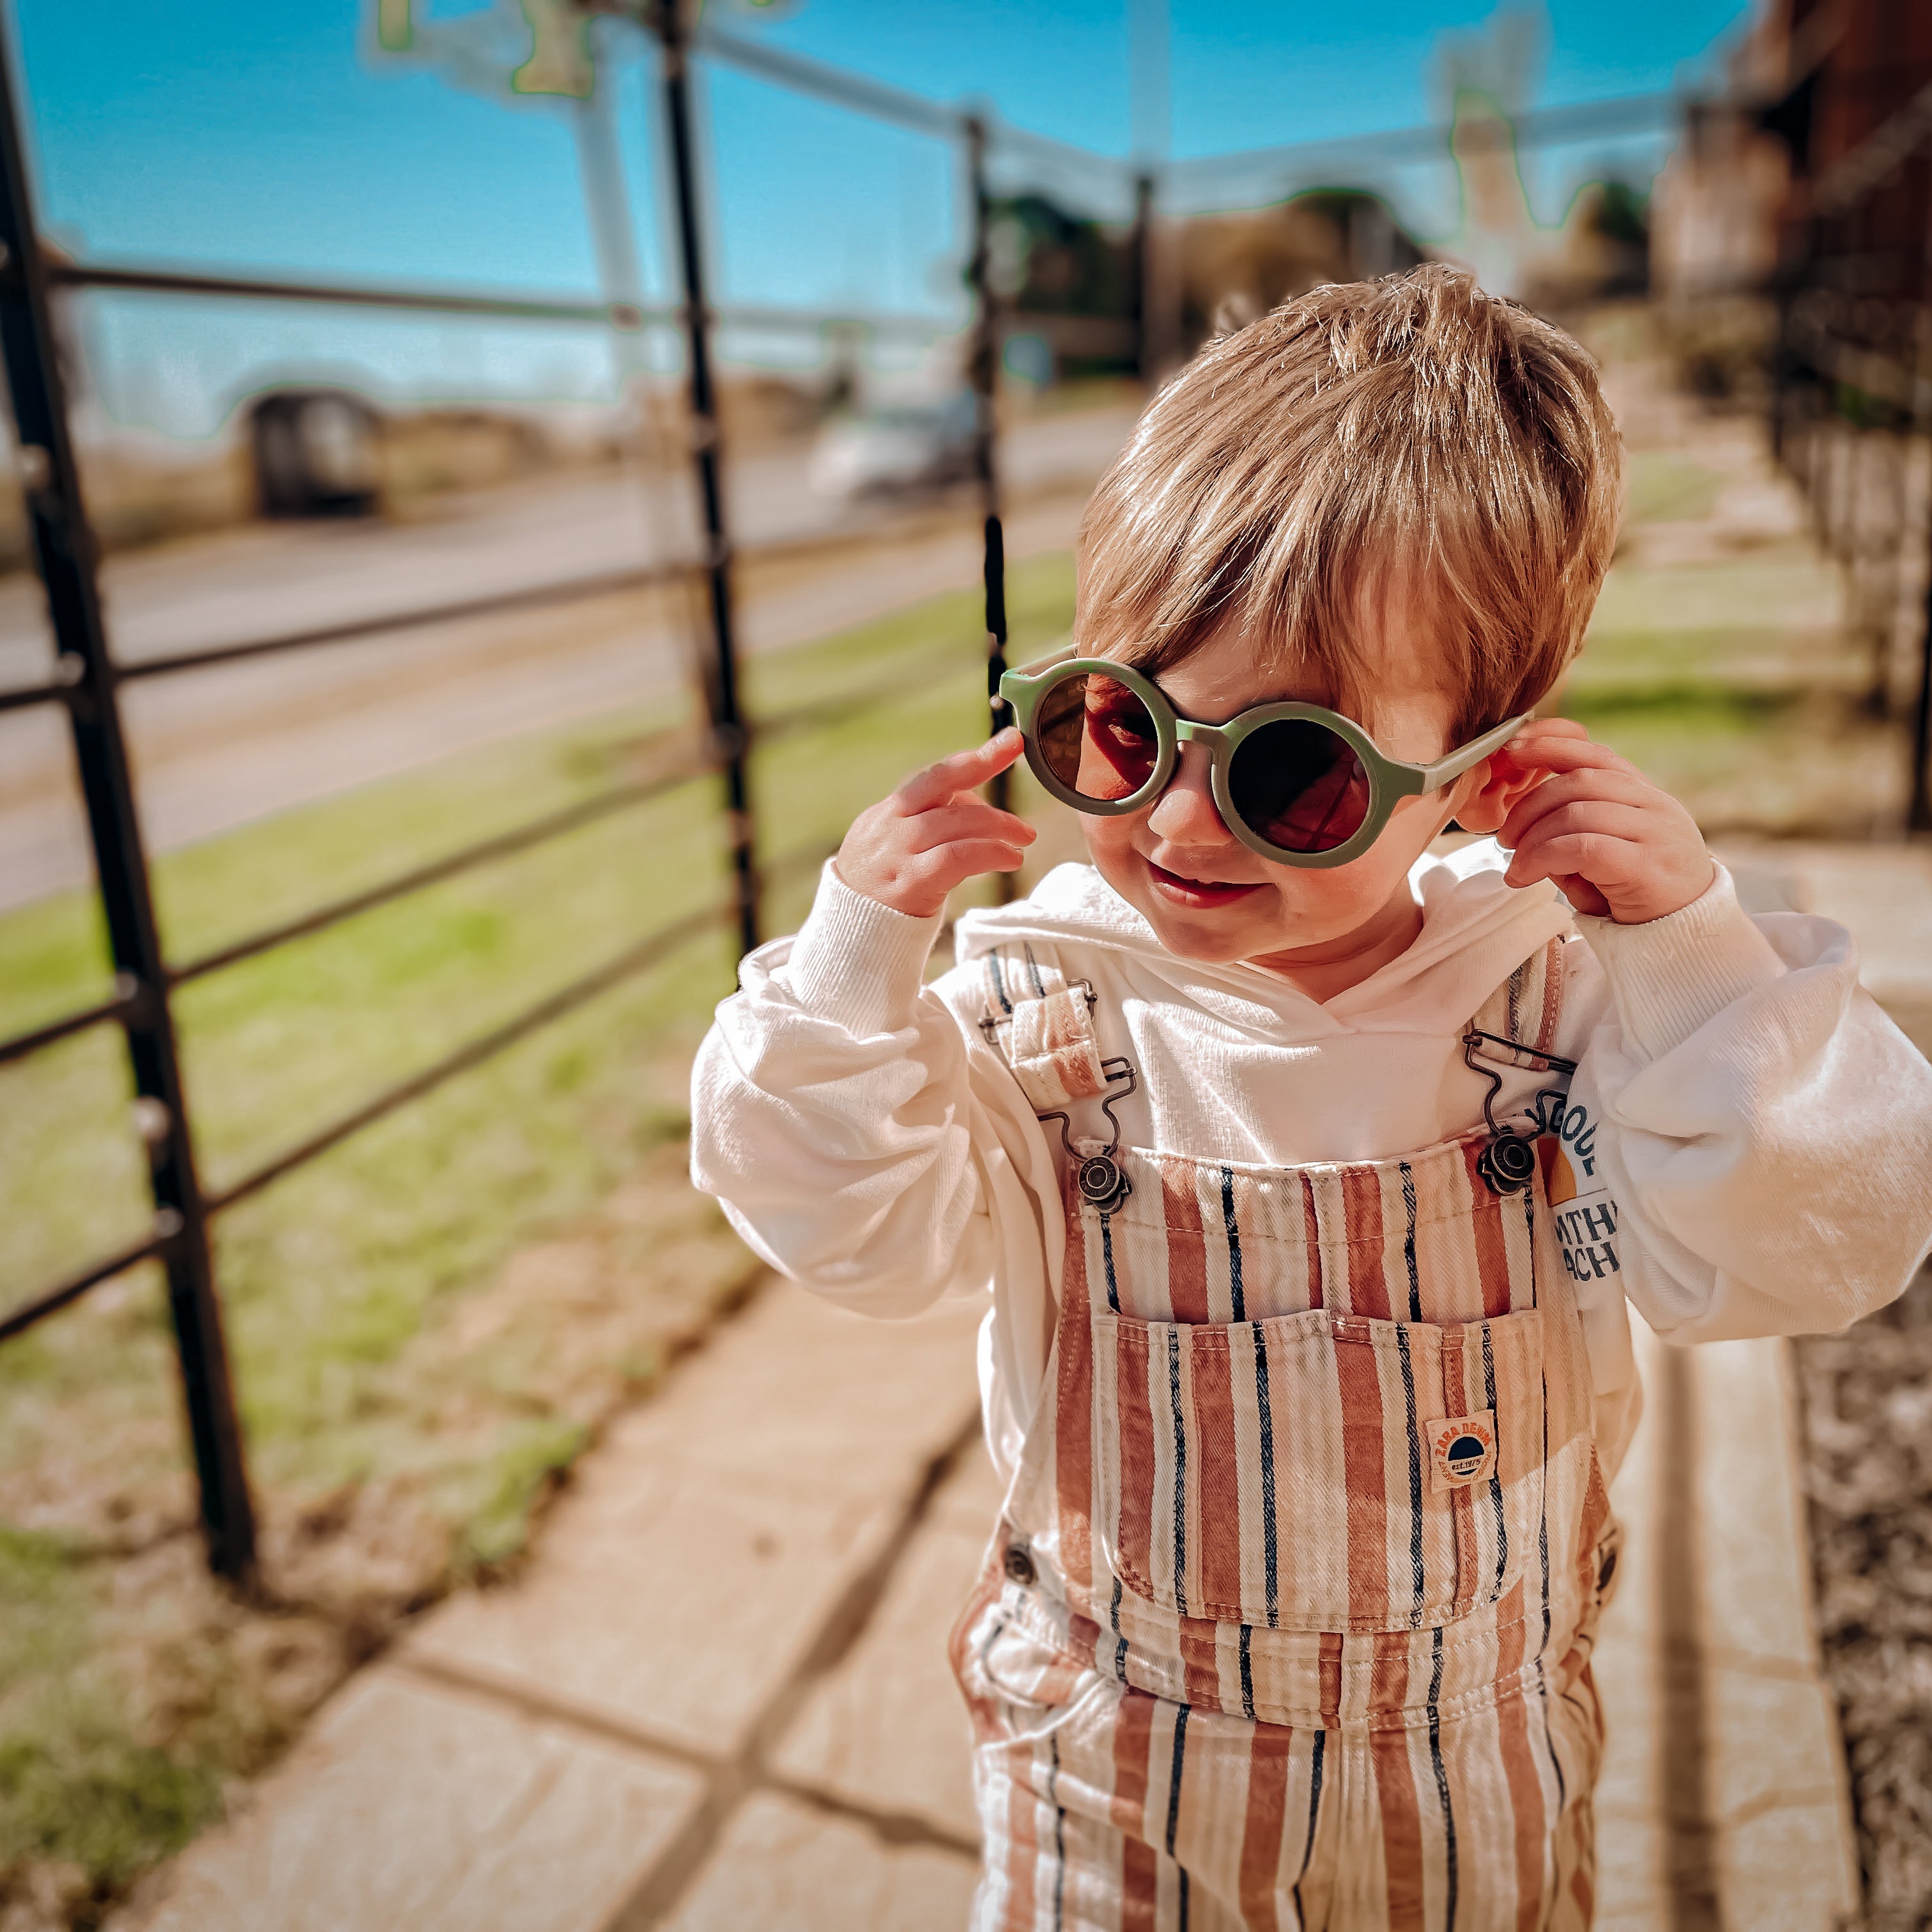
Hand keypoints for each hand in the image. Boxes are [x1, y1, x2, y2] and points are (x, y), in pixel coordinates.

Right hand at [835, 728, 1035, 918]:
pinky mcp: (911, 882)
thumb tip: (974, 803)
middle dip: (991, 778)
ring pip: (957, 822)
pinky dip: (990, 853)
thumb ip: (928, 822)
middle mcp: (890, 826)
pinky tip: (1010, 859)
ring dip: (999, 826)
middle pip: (945, 787)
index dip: (975, 758)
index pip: (933, 777)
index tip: (1010, 742)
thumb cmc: (882, 890)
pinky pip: (958, 857)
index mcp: (886, 813)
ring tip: (1024, 838)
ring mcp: (899, 852)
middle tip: (1025, 801)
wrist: (849, 933)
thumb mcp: (893, 846)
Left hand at [1494, 720, 1714, 922]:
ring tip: (1515, 866)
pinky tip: (1525, 876)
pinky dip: (1543, 858)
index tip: (1512, 749)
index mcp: (1646, 795)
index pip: (1598, 755)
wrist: (1688, 937)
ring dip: (1532, 838)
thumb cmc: (1637, 895)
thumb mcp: (1604, 855)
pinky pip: (1582, 847)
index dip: (1552, 745)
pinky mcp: (1646, 866)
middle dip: (1530, 805)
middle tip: (1506, 837)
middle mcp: (1656, 806)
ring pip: (1577, 812)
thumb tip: (1521, 822)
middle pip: (1580, 780)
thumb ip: (1572, 831)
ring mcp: (1656, 833)